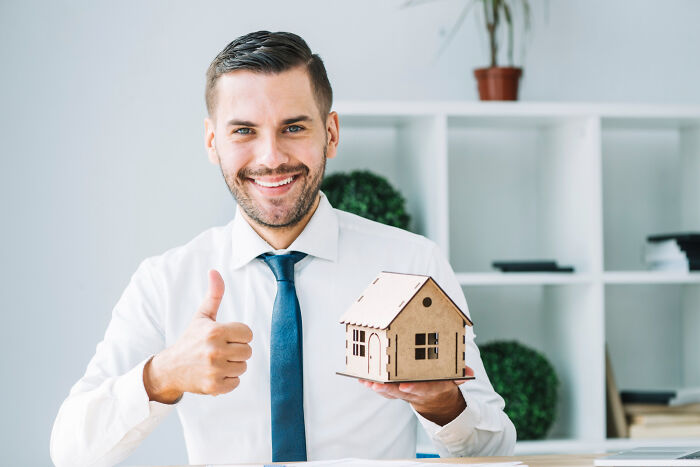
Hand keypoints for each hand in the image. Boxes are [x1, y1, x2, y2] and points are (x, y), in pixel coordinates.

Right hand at [143, 270, 252, 402]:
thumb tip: (214, 271)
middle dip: (237, 351)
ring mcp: (214, 370)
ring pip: (243, 367)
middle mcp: (215, 351)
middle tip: (221, 350)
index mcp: (215, 331)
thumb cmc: (190, 339)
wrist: (170, 368)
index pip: (247, 333)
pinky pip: (236, 383)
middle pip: (248, 351)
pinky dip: (228, 380)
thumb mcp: (202, 316)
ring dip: (233, 365)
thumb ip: (214, 295)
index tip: (226, 337)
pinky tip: (215, 373)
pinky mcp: (214, 387)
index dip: (239, 335)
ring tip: (217, 362)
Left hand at [359, 365, 474, 425]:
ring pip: (389, 392)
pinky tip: (362, 379)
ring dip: (377, 388)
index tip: (404, 386)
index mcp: (431, 388)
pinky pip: (383, 390)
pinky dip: (373, 385)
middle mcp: (415, 392)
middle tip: (376, 385)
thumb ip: (460, 375)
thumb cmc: (443, 382)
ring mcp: (404, 393)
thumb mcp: (454, 379)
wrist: (436, 400)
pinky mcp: (395, 391)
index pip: (423, 389)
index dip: (414, 388)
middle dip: (388, 389)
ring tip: (366, 382)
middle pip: (400, 393)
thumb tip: (468, 373)